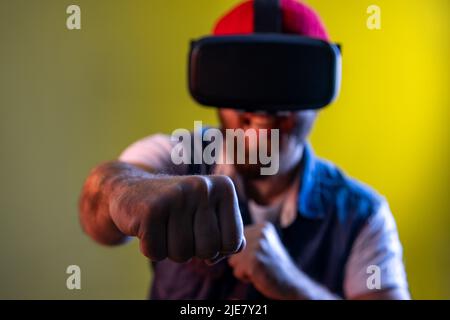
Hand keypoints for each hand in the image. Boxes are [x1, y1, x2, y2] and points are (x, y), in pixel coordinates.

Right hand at [109, 174, 244, 262]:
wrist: (130, 189)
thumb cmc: (177, 209)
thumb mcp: (207, 215)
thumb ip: (228, 232)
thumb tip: (239, 246)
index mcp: (224, 187)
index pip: (233, 242)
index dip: (215, 249)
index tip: (200, 232)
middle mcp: (203, 186)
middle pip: (209, 250)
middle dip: (192, 250)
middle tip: (178, 229)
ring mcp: (176, 196)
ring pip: (182, 254)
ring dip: (169, 249)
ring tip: (163, 226)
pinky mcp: (150, 209)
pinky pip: (156, 253)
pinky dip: (150, 248)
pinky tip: (147, 227)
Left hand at [228, 222, 302, 298]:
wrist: (291, 284)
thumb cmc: (273, 266)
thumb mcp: (263, 244)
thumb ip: (246, 238)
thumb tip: (221, 240)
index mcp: (262, 227)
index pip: (235, 239)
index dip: (245, 252)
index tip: (260, 256)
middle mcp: (261, 233)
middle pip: (233, 249)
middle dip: (243, 260)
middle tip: (261, 263)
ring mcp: (258, 247)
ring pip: (233, 261)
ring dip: (243, 269)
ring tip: (260, 269)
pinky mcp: (255, 262)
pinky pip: (237, 272)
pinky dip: (245, 277)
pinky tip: (259, 276)